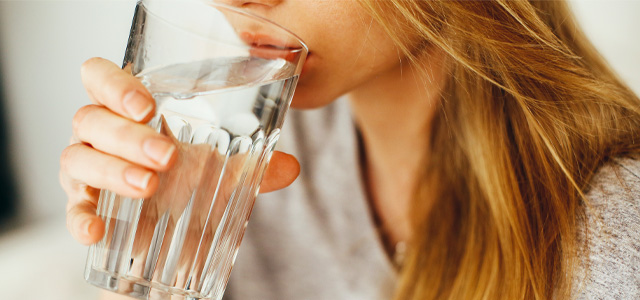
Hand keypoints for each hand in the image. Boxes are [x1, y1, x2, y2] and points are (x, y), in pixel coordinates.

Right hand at [60, 57, 299, 245]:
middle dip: (128, 136)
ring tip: (150, 186)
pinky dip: (80, 218)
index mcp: (127, 111)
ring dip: (113, 170)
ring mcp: (86, 169)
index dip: (115, 84)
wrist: (168, 226)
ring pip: (77, 157)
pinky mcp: (84, 205)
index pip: (100, 78)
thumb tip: (290, 167)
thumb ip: (251, 165)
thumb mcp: (220, 168)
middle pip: (91, 118)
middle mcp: (99, 133)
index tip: (147, 106)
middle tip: (167, 156)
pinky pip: (72, 209)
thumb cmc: (185, 179)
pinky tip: (98, 230)